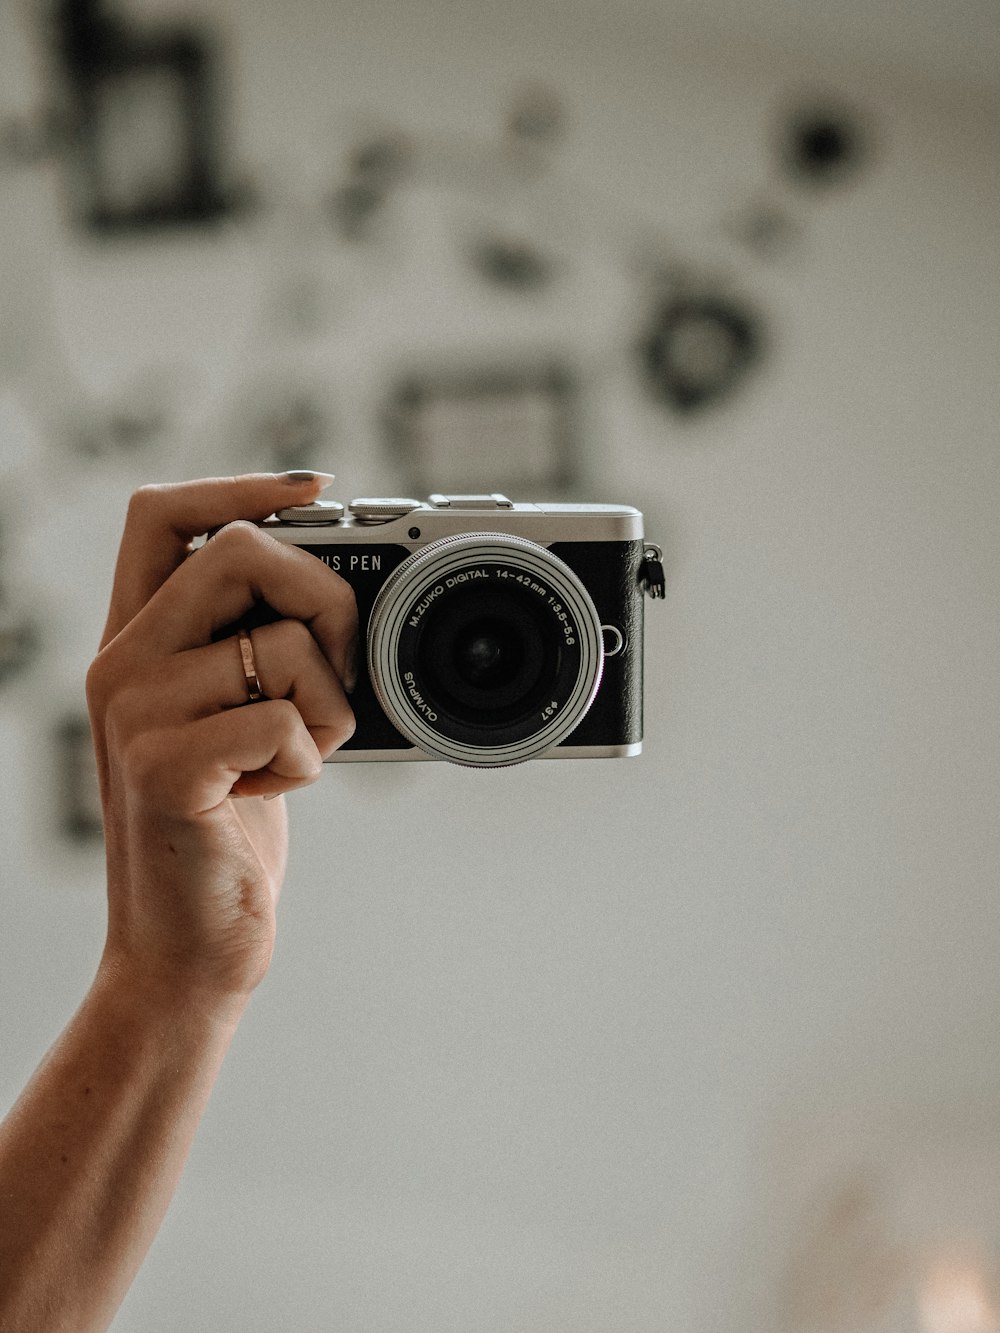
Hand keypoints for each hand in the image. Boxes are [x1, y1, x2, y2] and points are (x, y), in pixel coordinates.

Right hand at [86, 474, 357, 1011]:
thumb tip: (344, 590)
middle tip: (342, 666)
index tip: (318, 488)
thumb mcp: (237, 721)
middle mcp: (122, 665)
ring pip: (283, 645)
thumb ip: (260, 649)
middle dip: (325, 595)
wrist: (185, 952)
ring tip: (298, 757)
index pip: (162, 514)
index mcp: (137, 643)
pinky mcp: (165, 769)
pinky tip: (272, 792)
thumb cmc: (228, 830)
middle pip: (239, 549)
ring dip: (330, 706)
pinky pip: (287, 718)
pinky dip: (312, 757)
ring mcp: (135, 715)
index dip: (241, 483)